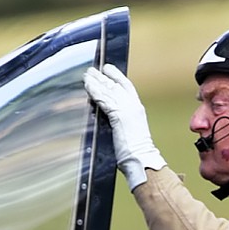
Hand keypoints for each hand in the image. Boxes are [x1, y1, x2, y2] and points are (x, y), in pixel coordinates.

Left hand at [83, 64, 165, 189]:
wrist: (141, 160)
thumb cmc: (136, 153)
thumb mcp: (129, 132)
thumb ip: (121, 122)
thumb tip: (111, 118)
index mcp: (137, 109)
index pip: (126, 87)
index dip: (116, 76)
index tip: (107, 69)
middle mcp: (133, 106)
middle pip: (115, 86)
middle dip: (102, 77)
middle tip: (91, 71)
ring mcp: (127, 110)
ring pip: (109, 91)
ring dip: (96, 82)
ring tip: (87, 75)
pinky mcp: (119, 115)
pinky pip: (104, 100)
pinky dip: (95, 92)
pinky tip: (88, 87)